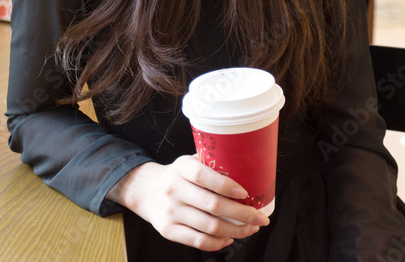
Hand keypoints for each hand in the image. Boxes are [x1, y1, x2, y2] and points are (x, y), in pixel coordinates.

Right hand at [107, 156, 269, 251]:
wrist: (145, 191)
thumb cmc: (177, 176)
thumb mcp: (189, 162)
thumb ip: (211, 165)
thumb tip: (246, 170)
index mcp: (182, 168)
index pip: (204, 176)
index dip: (226, 185)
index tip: (245, 193)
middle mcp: (174, 189)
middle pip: (213, 205)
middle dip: (242, 214)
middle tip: (259, 218)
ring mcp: (170, 212)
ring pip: (209, 226)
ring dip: (235, 230)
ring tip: (250, 229)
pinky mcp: (168, 230)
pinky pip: (197, 241)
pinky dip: (217, 242)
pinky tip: (229, 238)